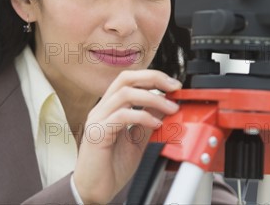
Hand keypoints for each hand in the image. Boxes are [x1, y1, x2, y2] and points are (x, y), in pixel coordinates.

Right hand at [72, 70, 181, 203]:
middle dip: (153, 78)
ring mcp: (97, 119)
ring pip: (125, 94)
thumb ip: (148, 121)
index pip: (130, 80)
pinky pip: (122, 116)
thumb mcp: (137, 140)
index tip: (173, 85)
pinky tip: (155, 125)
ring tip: (171, 109)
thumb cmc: (111, 167)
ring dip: (153, 99)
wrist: (95, 191)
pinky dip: (142, 117)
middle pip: (126, 78)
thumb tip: (165, 105)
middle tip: (174, 87)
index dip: (152, 77)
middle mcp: (102, 109)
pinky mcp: (98, 133)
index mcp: (110, 107)